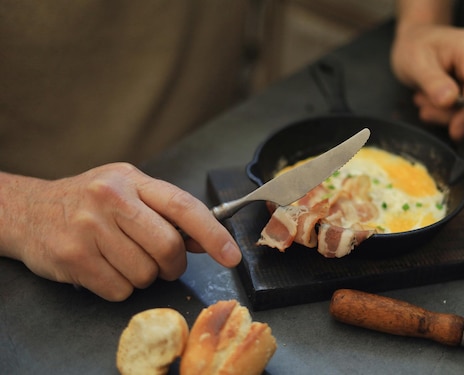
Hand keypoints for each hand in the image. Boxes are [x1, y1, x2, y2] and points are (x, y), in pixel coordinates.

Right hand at [0, 163, 240, 300]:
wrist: (28, 210)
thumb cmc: (87, 201)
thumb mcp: (128, 191)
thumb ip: (166, 212)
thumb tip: (207, 241)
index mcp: (132, 180)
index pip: (184, 206)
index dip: (213, 234)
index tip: (231, 255)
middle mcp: (111, 198)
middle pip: (168, 247)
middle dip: (173, 264)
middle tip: (164, 263)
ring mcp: (89, 228)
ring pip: (145, 273)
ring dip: (143, 276)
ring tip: (123, 259)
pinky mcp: (73, 258)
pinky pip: (119, 290)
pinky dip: (120, 288)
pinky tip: (104, 268)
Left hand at [391, 24, 463, 140]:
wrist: (416, 40)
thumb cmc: (414, 47)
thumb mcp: (415, 63)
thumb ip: (433, 82)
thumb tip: (450, 101)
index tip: (455, 130)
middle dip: (453, 113)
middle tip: (424, 110)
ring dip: (448, 112)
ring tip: (422, 100)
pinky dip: (450, 110)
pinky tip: (430, 102)